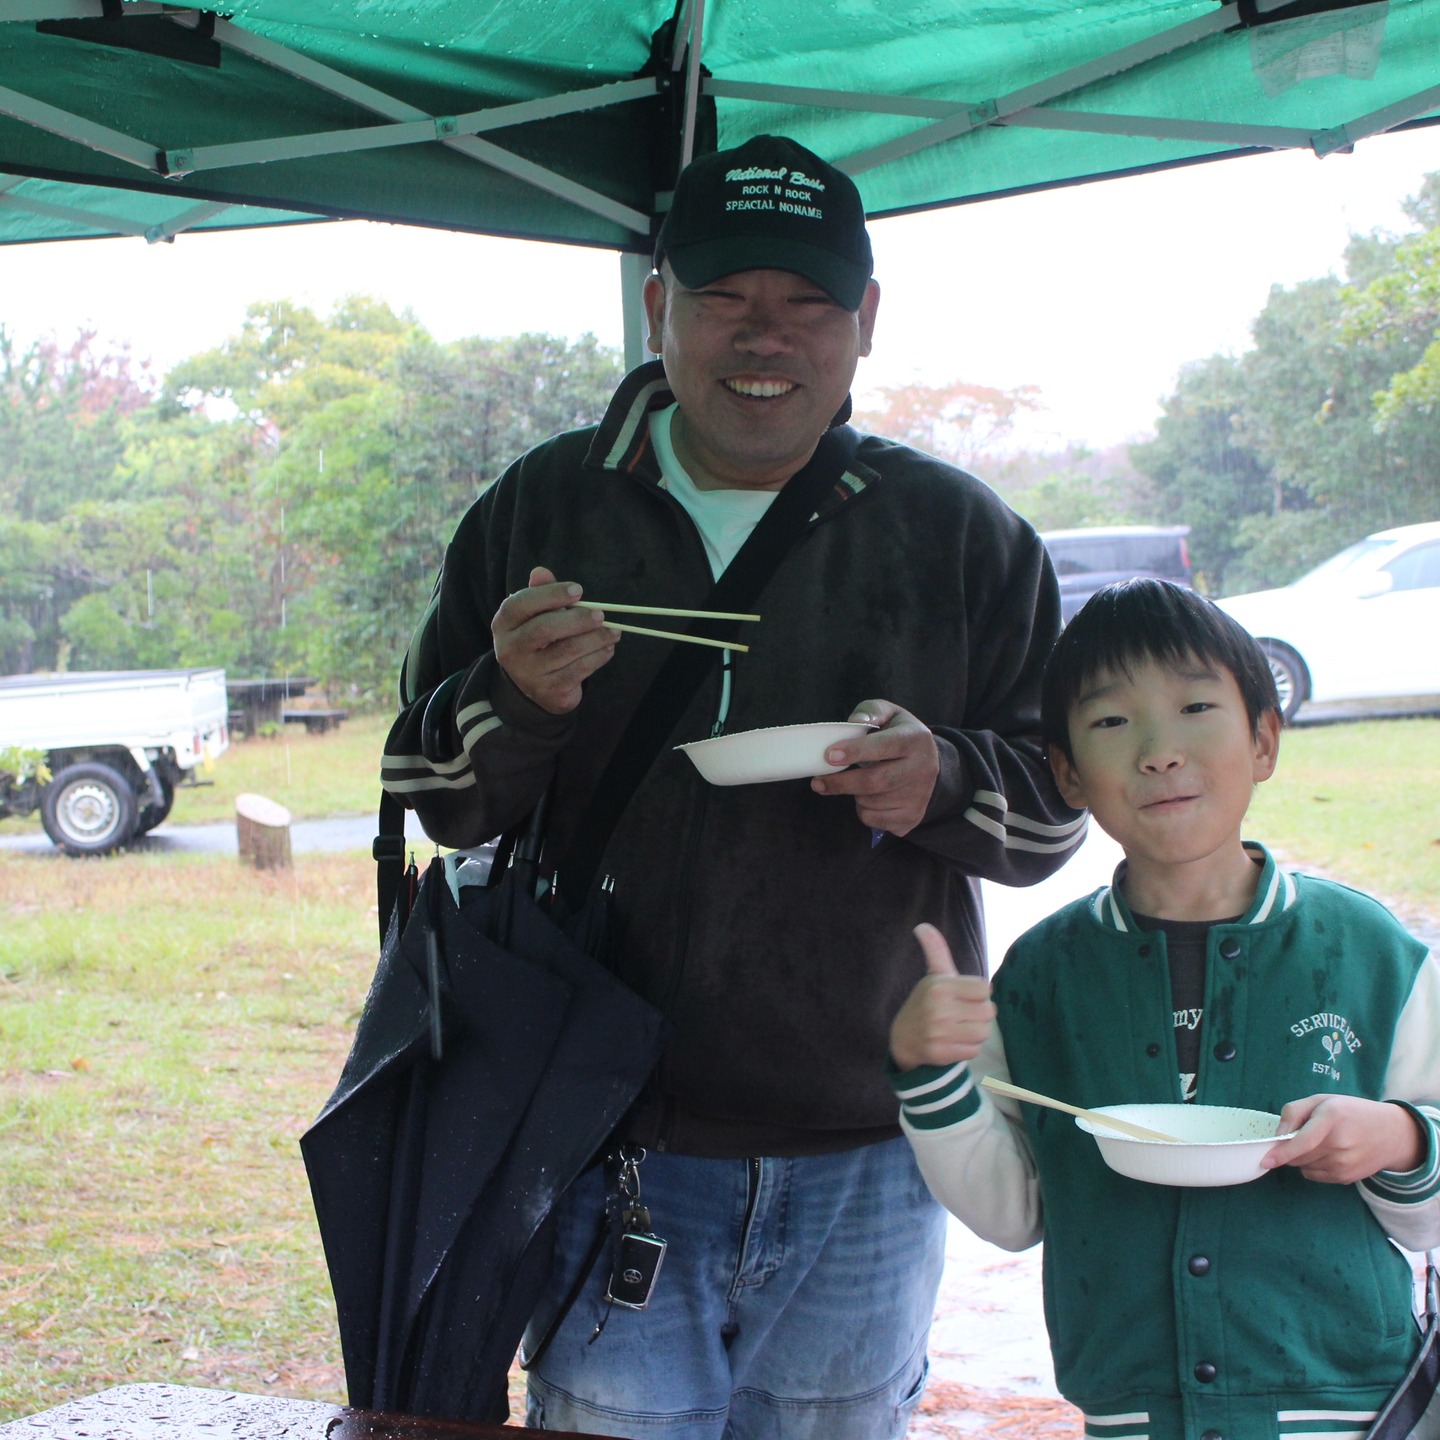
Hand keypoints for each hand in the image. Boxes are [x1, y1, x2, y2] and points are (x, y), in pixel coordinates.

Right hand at [492, 566, 619, 714]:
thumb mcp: (535, 616)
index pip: (522, 604)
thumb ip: (540, 593)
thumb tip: (541, 571)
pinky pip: (578, 671)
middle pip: (544, 629)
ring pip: (567, 651)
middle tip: (601, 615)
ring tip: (614, 632)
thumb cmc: (538, 641)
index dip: (551, 594)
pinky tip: (608, 649)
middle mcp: (510, 649)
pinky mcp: (548, 691)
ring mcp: (528, 673)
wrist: (533, 687)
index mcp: (504, 624)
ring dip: (595, 639)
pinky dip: (598, 657)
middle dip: (577, 619)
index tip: (579, 590)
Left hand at [810, 699, 939, 835]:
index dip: (856, 751)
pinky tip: (870, 796)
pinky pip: (874, 819)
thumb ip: (871, 712)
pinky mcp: (912, 817)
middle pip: (875, 781)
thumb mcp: (890, 714)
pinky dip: (863, 809)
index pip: (884, 746)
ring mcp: (919, 796)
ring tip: (857, 781)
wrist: (931, 765)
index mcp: (916, 739)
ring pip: (870, 802)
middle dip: (841, 783)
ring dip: (853, 793)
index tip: (829, 756)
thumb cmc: (900, 735)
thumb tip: (856, 722)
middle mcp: (923, 769)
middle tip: (818, 782)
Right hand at [889, 923, 994, 1071]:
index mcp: (940, 986)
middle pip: (988, 1012)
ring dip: (975, 1033)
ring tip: (959, 1028)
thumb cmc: (926, 1003)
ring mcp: (938, 1032)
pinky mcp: (940, 1053)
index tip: (963, 997)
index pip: (984, 988)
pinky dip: (967, 1048)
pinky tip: (954, 1042)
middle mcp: (938, 1008)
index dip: (978, 994)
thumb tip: (923, 926)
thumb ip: (936, 950)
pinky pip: (973, 1051)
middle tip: (962, 1014)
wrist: (903, 1039)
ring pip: (983, 1033)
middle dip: (979, 1014)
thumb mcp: (933, 976)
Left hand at [1261, 1094, 1426, 1182]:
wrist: (1392, 1134)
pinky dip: (1312, 1166)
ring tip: (1320, 1142)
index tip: (1265, 1160)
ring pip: (1304, 1167)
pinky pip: (1314, 1175)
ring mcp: (1345, 1164)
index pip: (1303, 1142)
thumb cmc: (1350, 1112)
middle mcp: (1339, 1144)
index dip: (1281, 1153)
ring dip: (1301, 1157)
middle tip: (1302, 1135)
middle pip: (1298, 1156)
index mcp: (1331, 1118)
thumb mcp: (1321, 1100)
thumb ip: (1294, 1112)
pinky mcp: (1347, 1178)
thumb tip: (1278, 1135)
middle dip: (1289, 1149)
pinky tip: (1327, 1153)